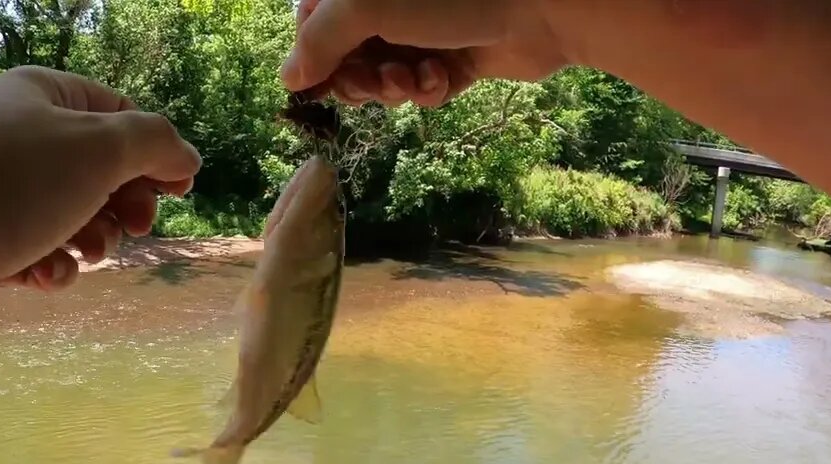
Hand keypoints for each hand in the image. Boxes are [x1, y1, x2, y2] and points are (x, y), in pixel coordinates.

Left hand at [0, 66, 201, 349]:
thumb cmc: (7, 187)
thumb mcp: (98, 148)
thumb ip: (154, 144)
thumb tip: (184, 155)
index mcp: (40, 96)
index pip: (117, 112)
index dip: (154, 152)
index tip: (178, 191)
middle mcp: (13, 136)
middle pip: (97, 168)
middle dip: (123, 202)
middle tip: (133, 227)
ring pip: (69, 215)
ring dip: (90, 240)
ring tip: (84, 254)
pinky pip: (35, 252)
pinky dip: (50, 267)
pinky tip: (44, 278)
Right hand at [281, 0, 571, 107]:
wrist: (543, 6)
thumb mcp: (367, 7)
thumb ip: (319, 40)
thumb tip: (287, 79)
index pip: (312, 23)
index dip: (313, 57)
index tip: (319, 83)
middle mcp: (390, 3)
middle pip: (346, 55)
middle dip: (358, 79)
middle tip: (376, 84)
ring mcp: (424, 27)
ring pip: (384, 76)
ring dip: (394, 88)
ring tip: (416, 79)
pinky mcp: (456, 56)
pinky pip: (423, 85)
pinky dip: (429, 89)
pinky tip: (444, 79)